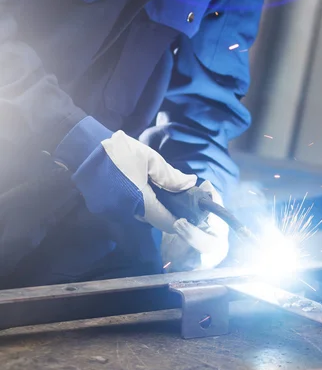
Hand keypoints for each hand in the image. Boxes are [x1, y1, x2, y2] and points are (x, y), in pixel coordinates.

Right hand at [56, 119, 227, 264]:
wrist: (84, 147)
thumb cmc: (120, 150)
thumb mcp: (150, 158)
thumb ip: (170, 176)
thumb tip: (189, 184)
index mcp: (139, 200)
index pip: (164, 221)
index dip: (178, 221)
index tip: (187, 216)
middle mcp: (124, 212)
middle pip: (151, 219)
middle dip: (163, 211)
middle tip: (173, 198)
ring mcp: (111, 213)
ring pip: (137, 216)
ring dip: (148, 207)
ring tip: (155, 191)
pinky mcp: (101, 209)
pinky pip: (124, 211)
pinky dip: (133, 203)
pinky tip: (136, 188)